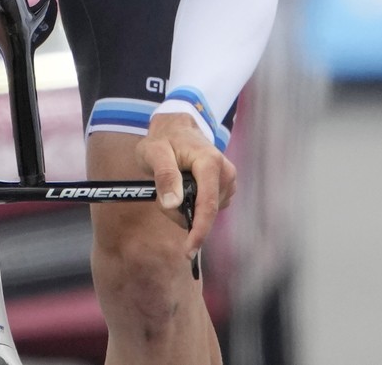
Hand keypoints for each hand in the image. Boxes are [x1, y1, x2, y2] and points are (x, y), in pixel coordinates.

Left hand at [136, 112, 236, 258]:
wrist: (177, 129)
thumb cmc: (164, 139)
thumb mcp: (154, 152)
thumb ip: (164, 176)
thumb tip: (173, 204)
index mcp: (210, 162)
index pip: (208, 205)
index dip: (199, 230)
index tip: (189, 251)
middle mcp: (225, 173)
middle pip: (205, 212)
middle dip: (182, 214)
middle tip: (161, 197)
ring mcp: (227, 181)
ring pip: (206, 213)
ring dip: (185, 210)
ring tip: (171, 188)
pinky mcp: (225, 188)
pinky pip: (208, 209)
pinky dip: (192, 207)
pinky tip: (183, 190)